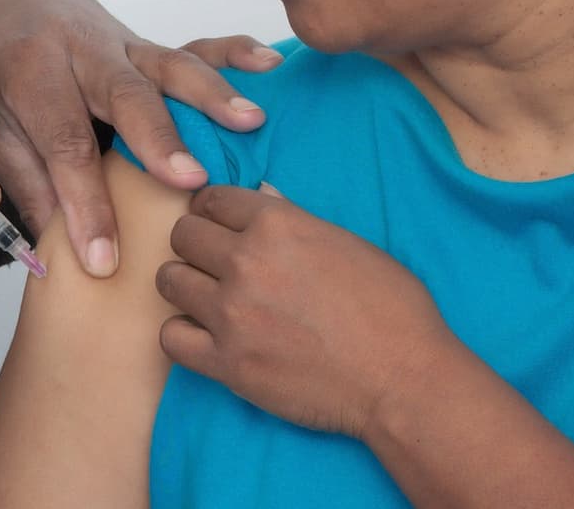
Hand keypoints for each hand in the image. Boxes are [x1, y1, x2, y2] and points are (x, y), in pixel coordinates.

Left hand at [0, 0, 279, 276]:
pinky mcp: (151, 45)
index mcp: (30, 75)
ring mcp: (123, 45)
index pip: (65, 144)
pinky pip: (195, 44)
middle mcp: (81, 53)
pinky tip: (267, 64)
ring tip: (250, 122)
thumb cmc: (0, 80)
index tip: (104, 259)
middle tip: (190, 182)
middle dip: (158, 139)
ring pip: (169, 66)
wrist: (9, 11)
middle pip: (124, 96)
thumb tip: (60, 256)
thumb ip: (30, 187)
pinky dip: (233, 52)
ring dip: (212, 95)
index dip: (86, 204)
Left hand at [155, 184, 455, 438]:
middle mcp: (246, 262)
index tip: (215, 224)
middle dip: (195, 244)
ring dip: (185, 285)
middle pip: (183, 235)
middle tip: (211, 262)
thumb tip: (260, 195)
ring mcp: (231, 313)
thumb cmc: (392, 309)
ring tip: (206, 297)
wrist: (404, 378)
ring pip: (169, 281)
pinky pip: (171, 337)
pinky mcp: (226, 362)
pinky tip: (203, 336)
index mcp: (277, 224)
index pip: (212, 198)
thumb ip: (294, 219)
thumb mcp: (348, 243)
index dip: (211, 210)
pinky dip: (182, 334)